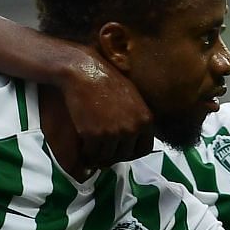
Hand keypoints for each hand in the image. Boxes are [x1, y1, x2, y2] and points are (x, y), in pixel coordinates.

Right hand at [55, 47, 154, 169]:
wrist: (84, 73)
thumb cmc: (106, 80)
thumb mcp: (132, 97)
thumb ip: (137, 117)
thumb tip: (136, 135)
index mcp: (145, 120)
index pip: (144, 149)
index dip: (131, 152)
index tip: (121, 151)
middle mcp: (132, 129)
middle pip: (125, 155)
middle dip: (113, 155)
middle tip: (103, 151)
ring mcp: (113, 133)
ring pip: (107, 157)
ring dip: (99, 155)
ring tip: (92, 149)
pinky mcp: (94, 136)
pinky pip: (92, 154)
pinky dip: (87, 153)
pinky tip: (83, 147)